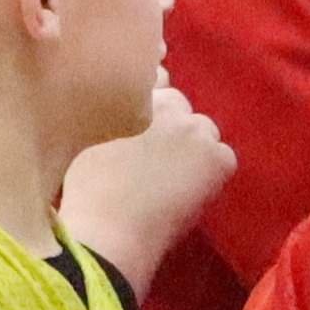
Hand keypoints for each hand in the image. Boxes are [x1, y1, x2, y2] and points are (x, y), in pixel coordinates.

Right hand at [61, 78, 240, 278]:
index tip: (145, 128)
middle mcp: (166, 103)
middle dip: (171, 127)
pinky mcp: (217, 157)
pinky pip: (223, 159)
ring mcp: (195, 129)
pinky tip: (190, 193)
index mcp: (131, 96)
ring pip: (203, 131)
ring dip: (193, 148)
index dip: (150, 106)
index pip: (152, 79)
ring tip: (173, 179)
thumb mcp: (87, 138)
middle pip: (179, 106)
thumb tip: (122, 117)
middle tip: (156, 160)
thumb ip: (108, 117)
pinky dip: (212, 174)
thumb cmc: (86, 192)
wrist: (109, 229)